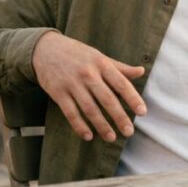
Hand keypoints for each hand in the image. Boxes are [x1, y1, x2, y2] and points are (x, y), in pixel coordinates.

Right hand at [32, 31, 146, 141]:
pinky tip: (88, 136)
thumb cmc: (77, 54)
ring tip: (111, 138)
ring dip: (101, 125)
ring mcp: (72, 84)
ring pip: (89, 108)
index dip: (133, 98)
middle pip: (107, 99)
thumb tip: (141, 71)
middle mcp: (88, 74)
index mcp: (101, 64)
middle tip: (129, 132)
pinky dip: (79, 126)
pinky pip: (71, 113)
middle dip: (119, 117)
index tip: (142, 112)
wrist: (45, 49)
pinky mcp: (58, 93)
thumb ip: (120, 67)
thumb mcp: (99, 56)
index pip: (121, 83)